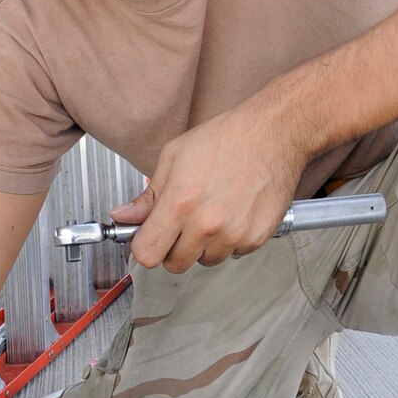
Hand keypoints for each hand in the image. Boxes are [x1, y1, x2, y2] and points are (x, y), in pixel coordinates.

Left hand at [110, 100, 305, 273]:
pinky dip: (229, 240)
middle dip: (172, 247)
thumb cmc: (226, 139)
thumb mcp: (174, 157)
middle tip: (181, 223)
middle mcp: (207, 223)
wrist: (273, 134)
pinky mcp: (257, 238)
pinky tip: (232, 213)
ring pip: (205, 261)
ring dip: (203, 245)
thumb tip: (123, 216)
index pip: (147, 254)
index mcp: (180, 202)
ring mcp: (234, 234)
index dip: (144, 247)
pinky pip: (232, 254)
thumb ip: (148, 195)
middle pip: (174, 264)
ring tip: (211, 212)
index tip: (148, 238)